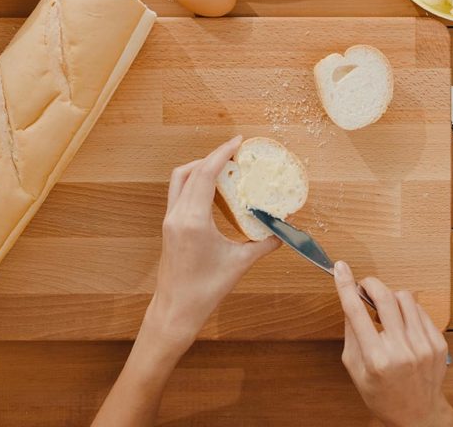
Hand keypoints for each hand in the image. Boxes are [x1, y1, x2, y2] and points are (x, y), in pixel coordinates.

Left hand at [146, 136, 280, 349]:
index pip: (204, 174)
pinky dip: (195, 185)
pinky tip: (214, 193)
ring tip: (224, 170)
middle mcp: (177, 215)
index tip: (237, 142)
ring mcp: (170, 220)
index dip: (220, 153)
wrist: (176, 310)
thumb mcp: (240, 264)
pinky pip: (180, 194)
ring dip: (199, 169)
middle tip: (234, 155)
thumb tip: (284, 231)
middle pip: (188, 171)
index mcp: (193, 220)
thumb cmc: (205, 290)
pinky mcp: (169, 227)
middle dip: (210, 158)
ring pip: (180, 181)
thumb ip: (264, 244)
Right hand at [334, 261, 452, 426]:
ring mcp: (423, 345)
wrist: (417, 414)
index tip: (340, 268)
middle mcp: (402, 349)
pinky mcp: (438, 342)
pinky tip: (402, 324)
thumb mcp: (355, 370)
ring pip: (404, 298)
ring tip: (385, 312)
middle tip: (364, 286)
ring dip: (390, 297)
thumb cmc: (381, 395)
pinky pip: (420, 310)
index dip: (345, 286)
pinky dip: (407, 310)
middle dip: (370, 284)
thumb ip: (352, 334)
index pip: (356, 312)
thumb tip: (351, 300)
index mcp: (376, 358)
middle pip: (384, 297)